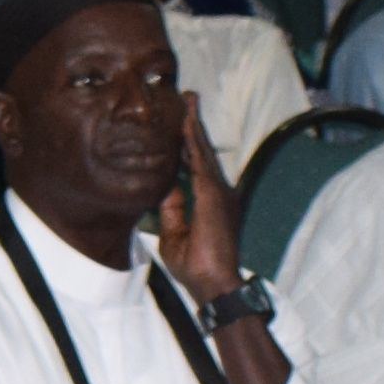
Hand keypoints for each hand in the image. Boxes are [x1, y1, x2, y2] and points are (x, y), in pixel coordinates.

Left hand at [155, 111, 253, 300]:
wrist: (213, 283)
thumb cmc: (195, 265)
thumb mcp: (174, 234)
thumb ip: (171, 208)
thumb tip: (164, 186)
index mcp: (209, 201)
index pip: (195, 166)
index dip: (186, 145)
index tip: (177, 125)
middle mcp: (218, 192)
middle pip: (202, 152)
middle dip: (192, 126)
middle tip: (187, 99)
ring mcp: (219, 192)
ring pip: (202, 150)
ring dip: (193, 125)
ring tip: (187, 101)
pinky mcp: (214, 195)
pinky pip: (201, 161)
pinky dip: (193, 140)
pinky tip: (185, 122)